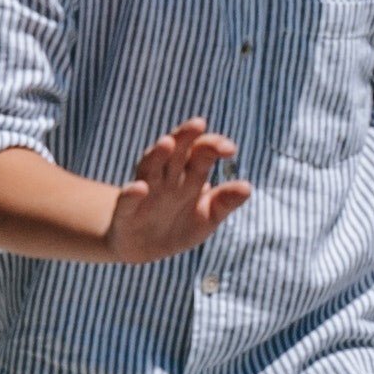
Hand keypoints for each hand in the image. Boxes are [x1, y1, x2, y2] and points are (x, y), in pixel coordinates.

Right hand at [103, 119, 252, 264]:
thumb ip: (224, 202)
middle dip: (185, 137)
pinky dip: (132, 193)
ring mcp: (145, 191)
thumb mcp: (207, 218)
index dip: (213, 146)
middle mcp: (165, 177)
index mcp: (188, 175)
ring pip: (150, 167)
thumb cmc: (179, 226)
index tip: (230, 149)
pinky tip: (140, 187)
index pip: (201, 152)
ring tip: (167, 143)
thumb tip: (247, 188)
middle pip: (175, 151)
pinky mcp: (125, 212)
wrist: (144, 249)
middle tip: (198, 124)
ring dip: (157, 155)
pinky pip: (126, 200)